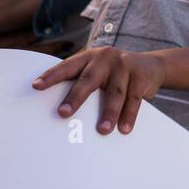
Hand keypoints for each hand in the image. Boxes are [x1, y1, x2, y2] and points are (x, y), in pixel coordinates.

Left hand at [31, 47, 165, 134]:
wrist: (152, 65)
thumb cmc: (116, 73)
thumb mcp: (99, 71)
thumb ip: (83, 81)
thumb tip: (61, 111)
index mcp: (89, 57)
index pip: (67, 66)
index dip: (51, 76)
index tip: (36, 87)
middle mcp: (104, 58)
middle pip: (88, 80)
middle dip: (75, 98)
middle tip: (63, 113)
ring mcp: (124, 66)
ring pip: (114, 93)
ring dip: (109, 113)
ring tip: (103, 130)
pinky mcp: (141, 76)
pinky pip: (134, 99)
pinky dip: (129, 115)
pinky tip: (124, 128)